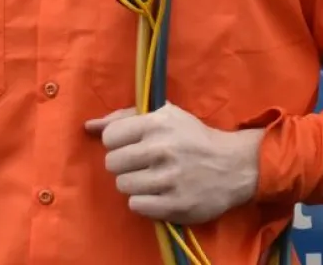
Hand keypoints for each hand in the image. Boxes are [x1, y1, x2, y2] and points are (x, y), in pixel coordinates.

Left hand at [84, 103, 264, 224]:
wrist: (234, 166)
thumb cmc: (193, 137)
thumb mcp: (164, 116)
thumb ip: (124, 118)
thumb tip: (88, 126)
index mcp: (157, 123)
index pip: (110, 137)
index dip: (116, 143)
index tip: (131, 146)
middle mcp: (162, 149)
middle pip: (112, 164)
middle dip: (123, 165)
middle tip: (140, 165)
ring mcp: (169, 179)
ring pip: (123, 186)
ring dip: (133, 184)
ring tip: (150, 179)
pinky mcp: (176, 204)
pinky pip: (137, 206)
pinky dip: (143, 202)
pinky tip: (157, 193)